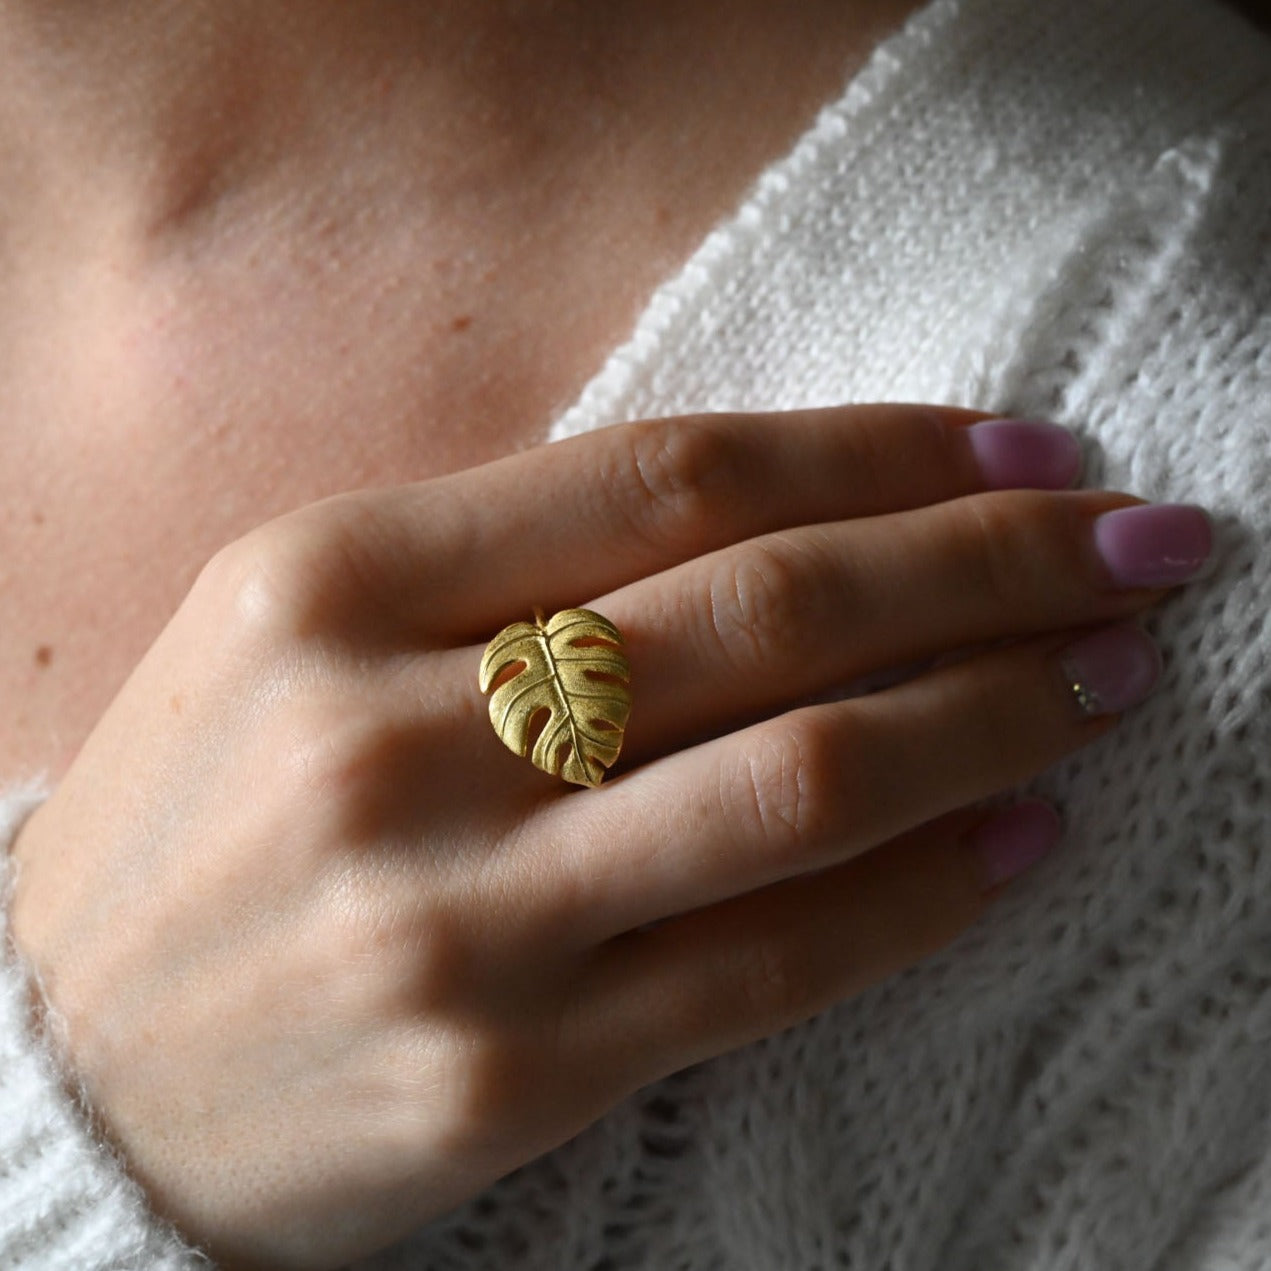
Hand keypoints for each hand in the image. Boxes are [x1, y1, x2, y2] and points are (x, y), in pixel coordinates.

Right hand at [8, 405, 1205, 1267]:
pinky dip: (924, 894)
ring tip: (1112, 673)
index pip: (674, 475)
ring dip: (993, 715)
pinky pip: (769, 964)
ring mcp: (453, 917)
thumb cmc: (198, 814)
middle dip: (989, 561)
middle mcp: (389, 735)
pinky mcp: (504, 1074)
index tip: (1025, 443)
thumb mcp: (300, 628)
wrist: (67, 1067)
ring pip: (801, 782)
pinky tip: (1024, 836)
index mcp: (329, 581)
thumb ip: (507, 559)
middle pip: (768, 611)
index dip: (882, 448)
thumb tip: (777, 513)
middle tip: (1136, 539)